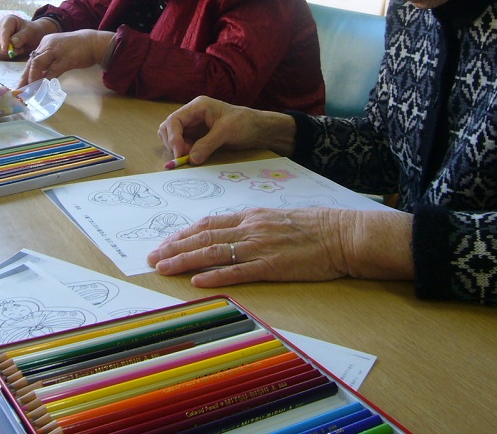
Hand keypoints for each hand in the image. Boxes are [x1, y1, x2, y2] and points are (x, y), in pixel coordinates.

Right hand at [0, 15, 56, 59]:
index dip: (3, 40)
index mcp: (8, 20)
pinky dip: (5, 56)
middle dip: (2, 48)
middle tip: (13, 53)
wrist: (35, 36)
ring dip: (4, 53)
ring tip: (19, 50)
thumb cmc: (33, 32)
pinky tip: (15, 53)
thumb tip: (12, 43)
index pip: (3, 30)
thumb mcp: (31, 32)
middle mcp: (0, 27)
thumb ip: (22, 37)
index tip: (5, 50)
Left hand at [18, 29, 113, 85]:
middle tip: (19, 90)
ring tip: (29, 90)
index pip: (31, 59)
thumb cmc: (78, 49)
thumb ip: (50, 64)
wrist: (93, 42)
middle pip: (31, 62)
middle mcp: (47, 45)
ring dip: (32, 78)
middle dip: (24, 77)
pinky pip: (52, 70)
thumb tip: (41, 78)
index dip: (25, 73)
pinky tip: (42, 87)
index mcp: (45, 43)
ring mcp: (56, 51)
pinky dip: (46, 79)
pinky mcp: (66, 58)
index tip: (20, 85)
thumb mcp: (60, 53)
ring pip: (37, 63)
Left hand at [147, 207, 414, 287]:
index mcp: (252, 216)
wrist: (343, 234)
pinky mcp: (272, 266)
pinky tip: (197, 280)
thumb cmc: (316, 228)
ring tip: (163, 268)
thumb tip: (233, 232)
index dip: (184, 233)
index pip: (209, 223)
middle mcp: (250, 228)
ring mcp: (260, 247)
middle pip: (204, 237)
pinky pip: (238, 271)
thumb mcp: (279, 218)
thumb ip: (255, 225)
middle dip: (175, 247)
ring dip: (185, 260)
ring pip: (213, 252)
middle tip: (153, 257)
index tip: (166, 241)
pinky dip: (215, 275)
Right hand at [158, 96, 296, 165]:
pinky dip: (183, 151)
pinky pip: (183, 144)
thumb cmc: (244, 123)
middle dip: (172, 143)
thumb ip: (208, 144)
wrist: (257, 129)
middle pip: (169, 127)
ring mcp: (194, 126)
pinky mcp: (197, 136)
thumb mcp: (226, 131)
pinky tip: (193, 157)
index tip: (179, 152)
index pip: (175, 120)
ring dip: (176, 148)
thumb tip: (191, 159)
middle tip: (184, 156)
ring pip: (173, 136)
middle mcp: (192, 115)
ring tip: (189, 156)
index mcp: (197, 107)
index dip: (173, 136)